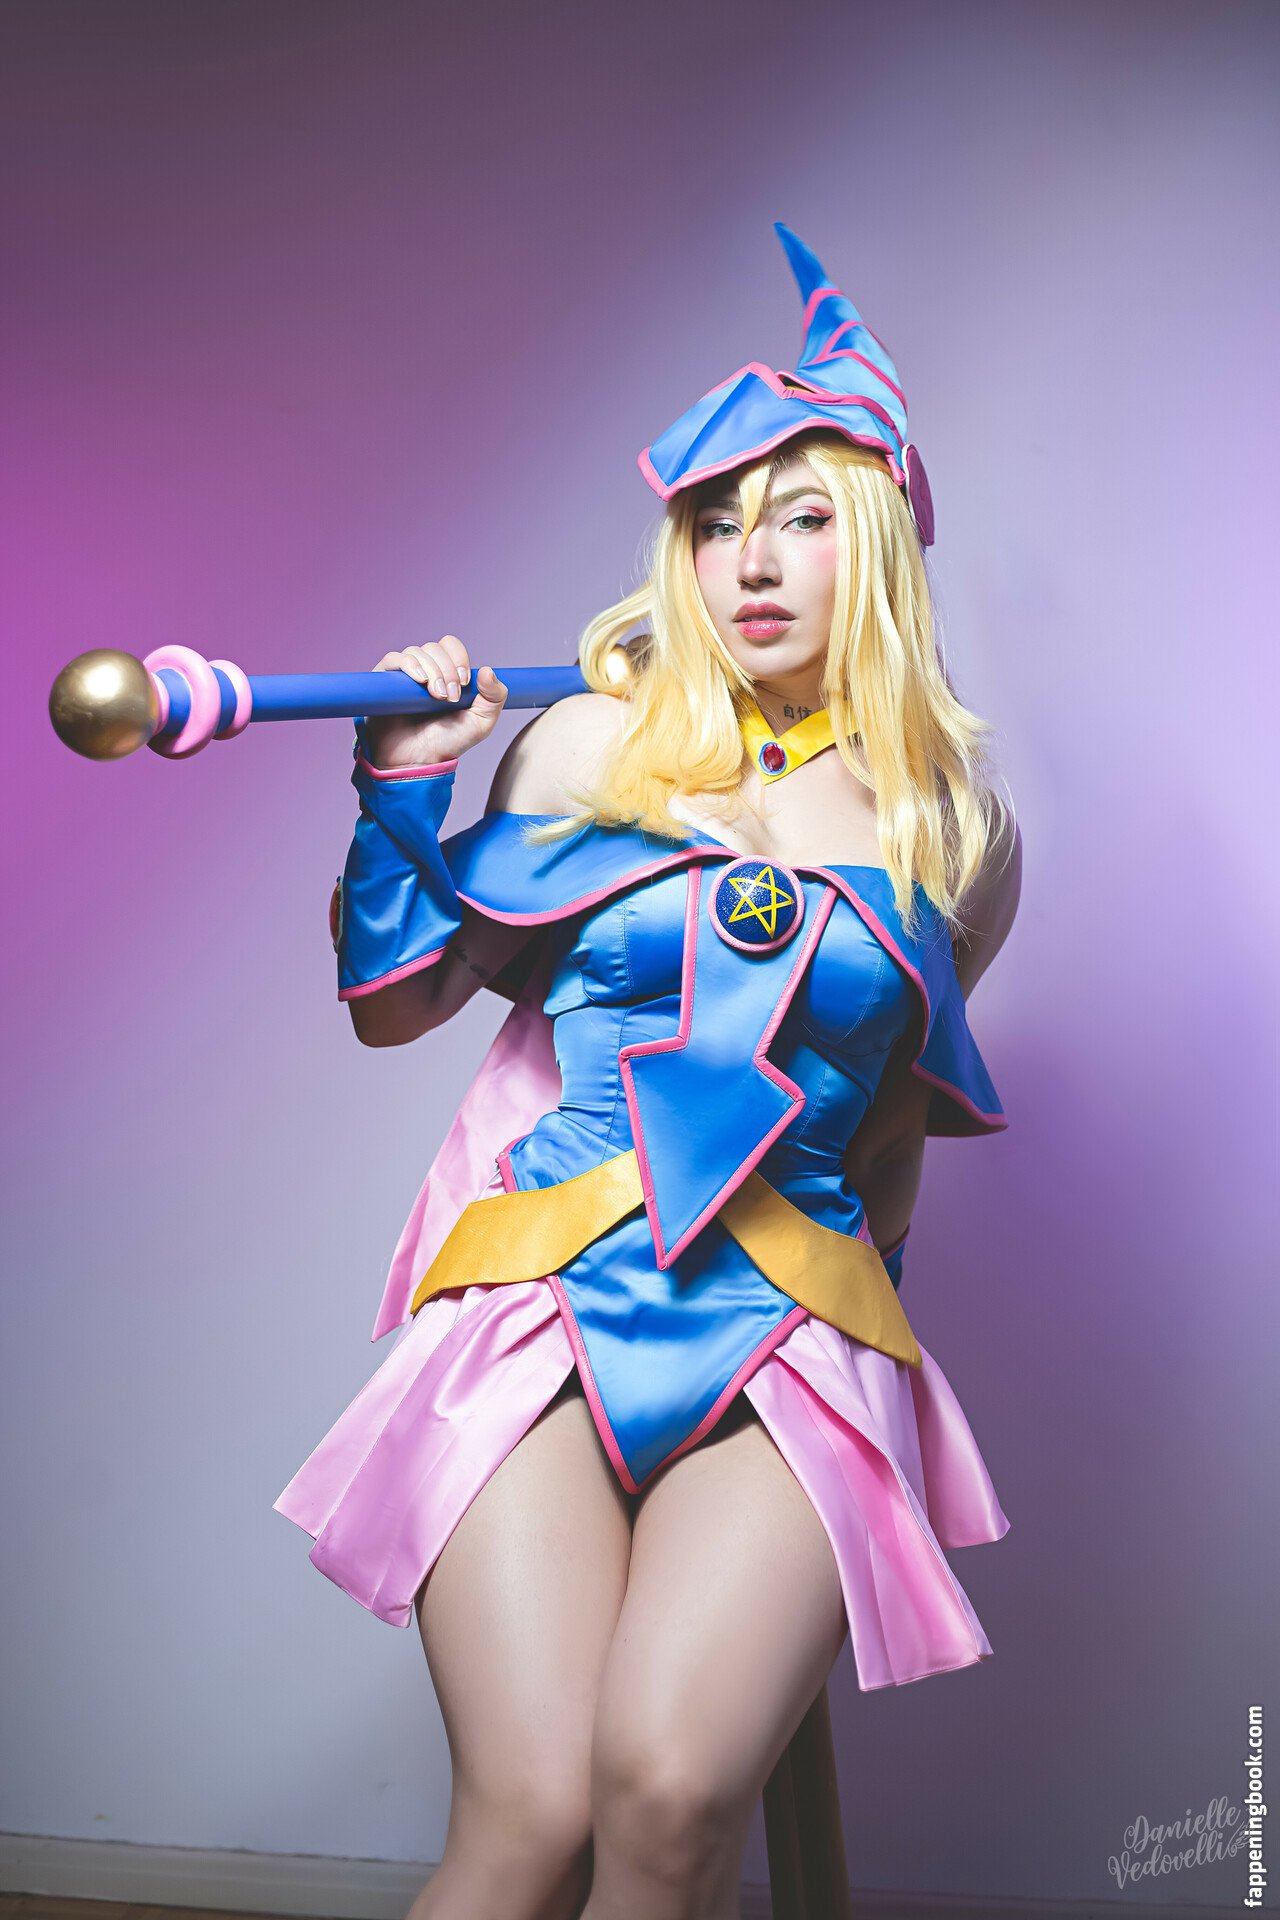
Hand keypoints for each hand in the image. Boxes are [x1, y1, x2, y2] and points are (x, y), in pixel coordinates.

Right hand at [361, 636, 507, 768]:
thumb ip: (494, 697)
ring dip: (432, 670)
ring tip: (435, 696)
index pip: (450, 646)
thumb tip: (487, 670)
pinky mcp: (384, 682)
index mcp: (445, 674)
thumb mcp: (480, 723)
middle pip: (434, 648)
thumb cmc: (446, 743)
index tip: (464, 683)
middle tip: (450, 697)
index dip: (458, 658)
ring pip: (416, 652)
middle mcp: (424, 671)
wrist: (418, 761)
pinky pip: (393, 659)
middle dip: (447, 670)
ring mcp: (403, 676)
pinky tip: (419, 680)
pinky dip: (409, 664)